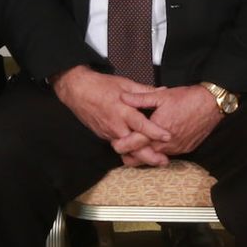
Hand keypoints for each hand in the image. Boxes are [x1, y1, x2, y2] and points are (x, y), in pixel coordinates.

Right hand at [53, 66, 172, 162]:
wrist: (78, 91)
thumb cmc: (101, 86)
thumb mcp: (125, 84)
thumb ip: (145, 91)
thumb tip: (163, 90)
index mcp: (122, 110)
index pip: (141, 124)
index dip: (154, 132)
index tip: (167, 137)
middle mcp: (116, 125)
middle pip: (133, 146)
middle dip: (149, 156)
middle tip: (163, 161)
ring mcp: (109, 133)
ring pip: (126, 150)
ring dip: (140, 157)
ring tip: (156, 161)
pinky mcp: (105, 136)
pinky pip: (120, 147)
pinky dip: (130, 152)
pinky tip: (140, 154)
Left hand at [120, 84, 222, 158]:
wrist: (211, 104)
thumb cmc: (187, 98)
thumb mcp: (161, 96)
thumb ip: (140, 99)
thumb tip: (123, 98)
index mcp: (157, 130)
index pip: (134, 143)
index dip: (122, 144)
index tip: (115, 144)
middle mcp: (167, 144)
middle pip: (143, 156)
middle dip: (132, 154)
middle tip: (123, 149)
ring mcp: (177, 148)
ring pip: (156, 157)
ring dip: (146, 153)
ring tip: (137, 146)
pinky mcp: (185, 149)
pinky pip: (168, 155)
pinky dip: (160, 151)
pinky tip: (156, 144)